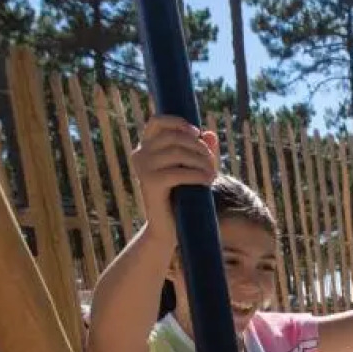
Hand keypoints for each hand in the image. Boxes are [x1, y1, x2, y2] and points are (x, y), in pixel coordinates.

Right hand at [130, 116, 218, 240]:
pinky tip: (207, 181)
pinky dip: (197, 175)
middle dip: (198, 146)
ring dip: (200, 161)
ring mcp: (143, 169)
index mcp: (146, 148)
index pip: (157, 122)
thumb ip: (201, 151)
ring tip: (212, 174)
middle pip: (173, 137)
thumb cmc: (182, 198)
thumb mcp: (193, 169)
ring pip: (177, 153)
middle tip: (212, 162)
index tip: (197, 133)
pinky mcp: (150, 184)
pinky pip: (178, 172)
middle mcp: (140, 155)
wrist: (168, 229)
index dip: (178, 122)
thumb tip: (210, 134)